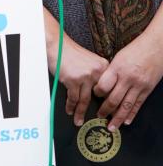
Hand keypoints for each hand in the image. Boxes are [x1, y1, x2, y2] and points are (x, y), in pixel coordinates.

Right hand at [43, 8, 107, 126]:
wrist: (57, 45)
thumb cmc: (71, 53)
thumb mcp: (90, 61)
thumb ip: (96, 74)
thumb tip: (98, 93)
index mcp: (104, 67)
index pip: (109, 88)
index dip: (108, 102)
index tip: (109, 113)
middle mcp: (97, 72)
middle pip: (98, 97)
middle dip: (98, 111)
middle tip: (98, 120)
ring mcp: (85, 77)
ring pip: (85, 100)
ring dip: (81, 112)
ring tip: (79, 121)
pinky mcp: (72, 80)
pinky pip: (73, 98)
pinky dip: (71, 106)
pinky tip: (70, 111)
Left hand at [94, 30, 162, 131]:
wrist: (157, 47)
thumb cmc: (135, 50)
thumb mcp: (118, 58)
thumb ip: (111, 72)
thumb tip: (101, 85)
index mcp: (117, 68)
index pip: (103, 86)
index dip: (96, 93)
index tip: (93, 95)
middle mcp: (128, 78)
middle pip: (113, 99)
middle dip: (104, 110)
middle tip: (98, 116)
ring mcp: (139, 85)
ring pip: (126, 106)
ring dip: (117, 118)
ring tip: (111, 126)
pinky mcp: (148, 89)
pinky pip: (138, 105)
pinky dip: (132, 114)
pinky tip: (126, 121)